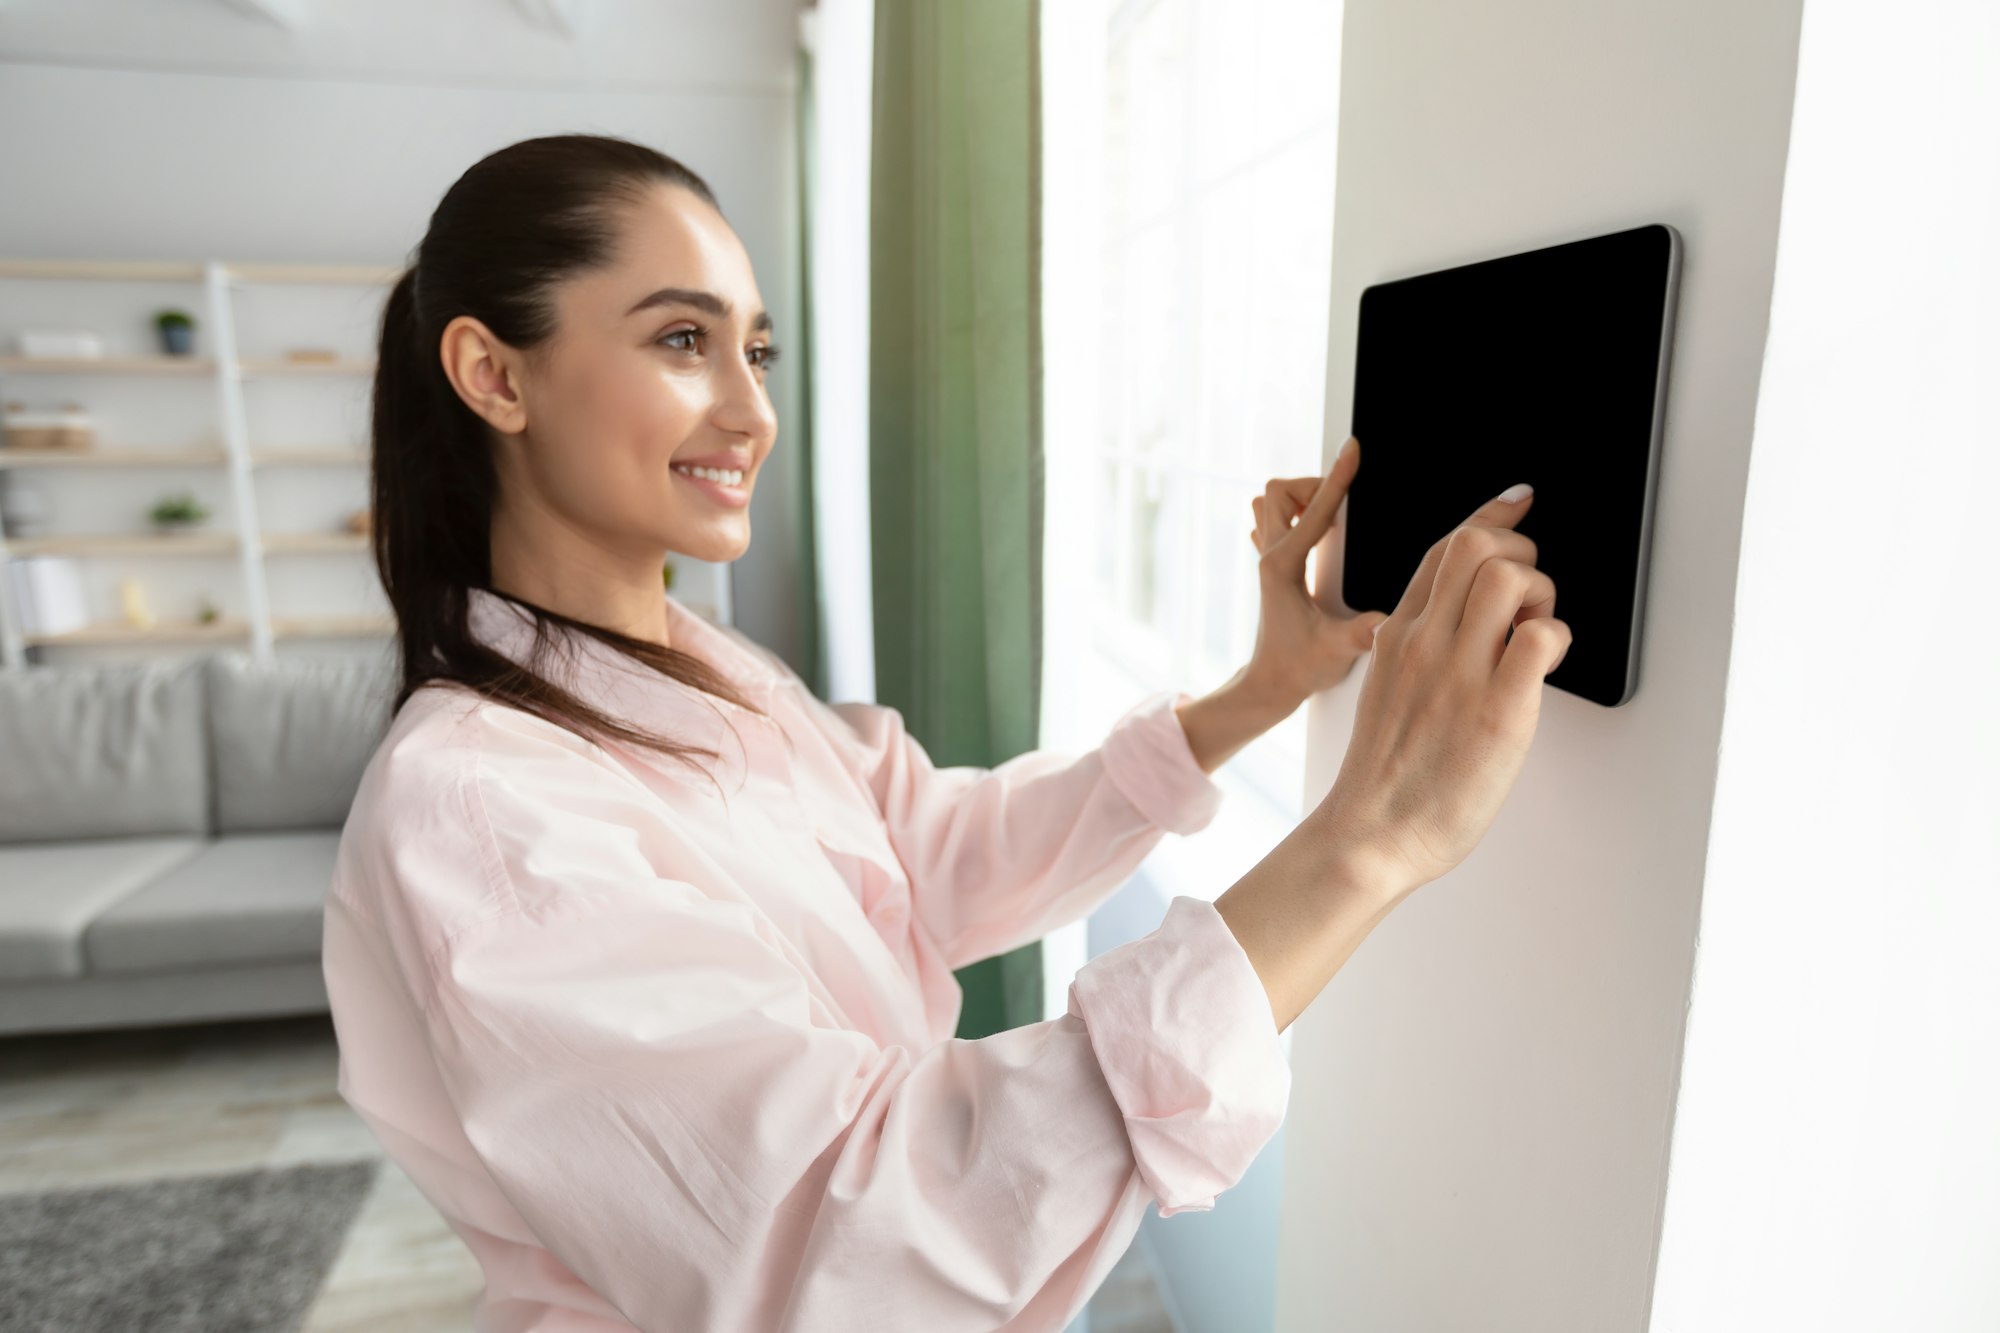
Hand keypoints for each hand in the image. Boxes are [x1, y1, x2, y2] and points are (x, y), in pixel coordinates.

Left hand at [1242, 435, 1391, 710]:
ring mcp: (1268, 557)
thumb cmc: (1299, 668)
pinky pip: (1274, 518)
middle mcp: (1271, 555)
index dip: (1338, 478)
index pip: (1314, 510)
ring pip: (1271, 500)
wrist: (1271, 684)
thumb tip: (1390, 624)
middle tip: (1344, 508)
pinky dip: (1297, 512)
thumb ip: (1362, 635)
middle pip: (1278, 491)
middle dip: (1314, 486)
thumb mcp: (1337, 651)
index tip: (1354, 448)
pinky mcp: (1273, 563)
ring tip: (1331, 517)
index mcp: (1284, 567)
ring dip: (1301, 497)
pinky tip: (1318, 531)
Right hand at [1314, 480, 1569, 895]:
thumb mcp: (1388, 689)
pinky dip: (1557, 637)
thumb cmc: (1384, 775)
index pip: (1443, 546)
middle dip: (1520, 549)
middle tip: (1530, 591)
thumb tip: (1462, 621)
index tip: (1517, 500)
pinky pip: (1543, 636)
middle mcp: (1424, 642)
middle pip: (1477, 543)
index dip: (1490, 513)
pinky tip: (1543, 664)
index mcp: (1396, 634)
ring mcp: (1459, 673)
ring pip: (1510, 577)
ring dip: (1541, 590)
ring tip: (1534, 630)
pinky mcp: (1497, 710)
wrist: (1371, 834)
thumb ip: (1418, 648)